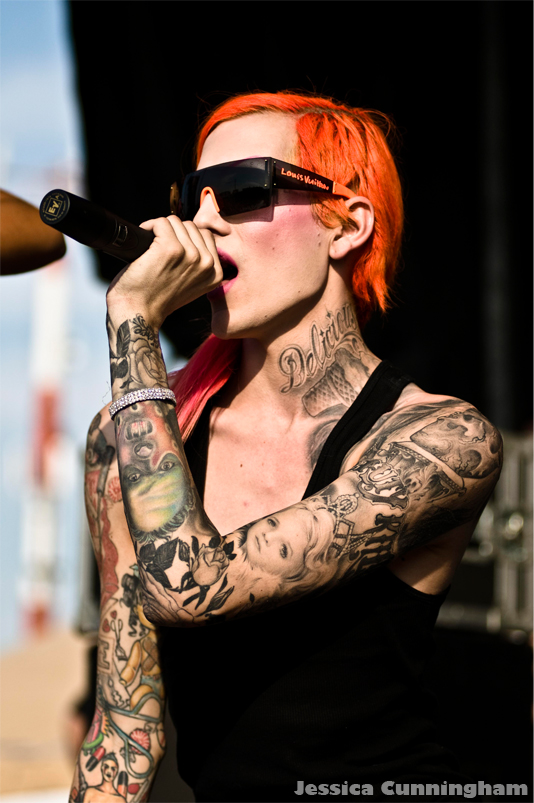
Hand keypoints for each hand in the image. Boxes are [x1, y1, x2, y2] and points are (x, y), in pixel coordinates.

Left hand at [106, 215, 222, 328]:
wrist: (139, 314)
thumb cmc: (157, 300)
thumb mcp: (190, 285)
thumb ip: (198, 265)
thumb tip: (192, 238)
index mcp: (215, 273)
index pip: (206, 235)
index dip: (186, 238)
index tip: (173, 249)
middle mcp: (207, 264)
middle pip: (191, 226)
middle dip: (173, 233)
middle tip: (159, 250)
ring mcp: (190, 255)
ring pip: (176, 222)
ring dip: (160, 230)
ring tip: (151, 248)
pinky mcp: (170, 249)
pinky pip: (161, 222)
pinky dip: (148, 227)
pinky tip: (143, 242)